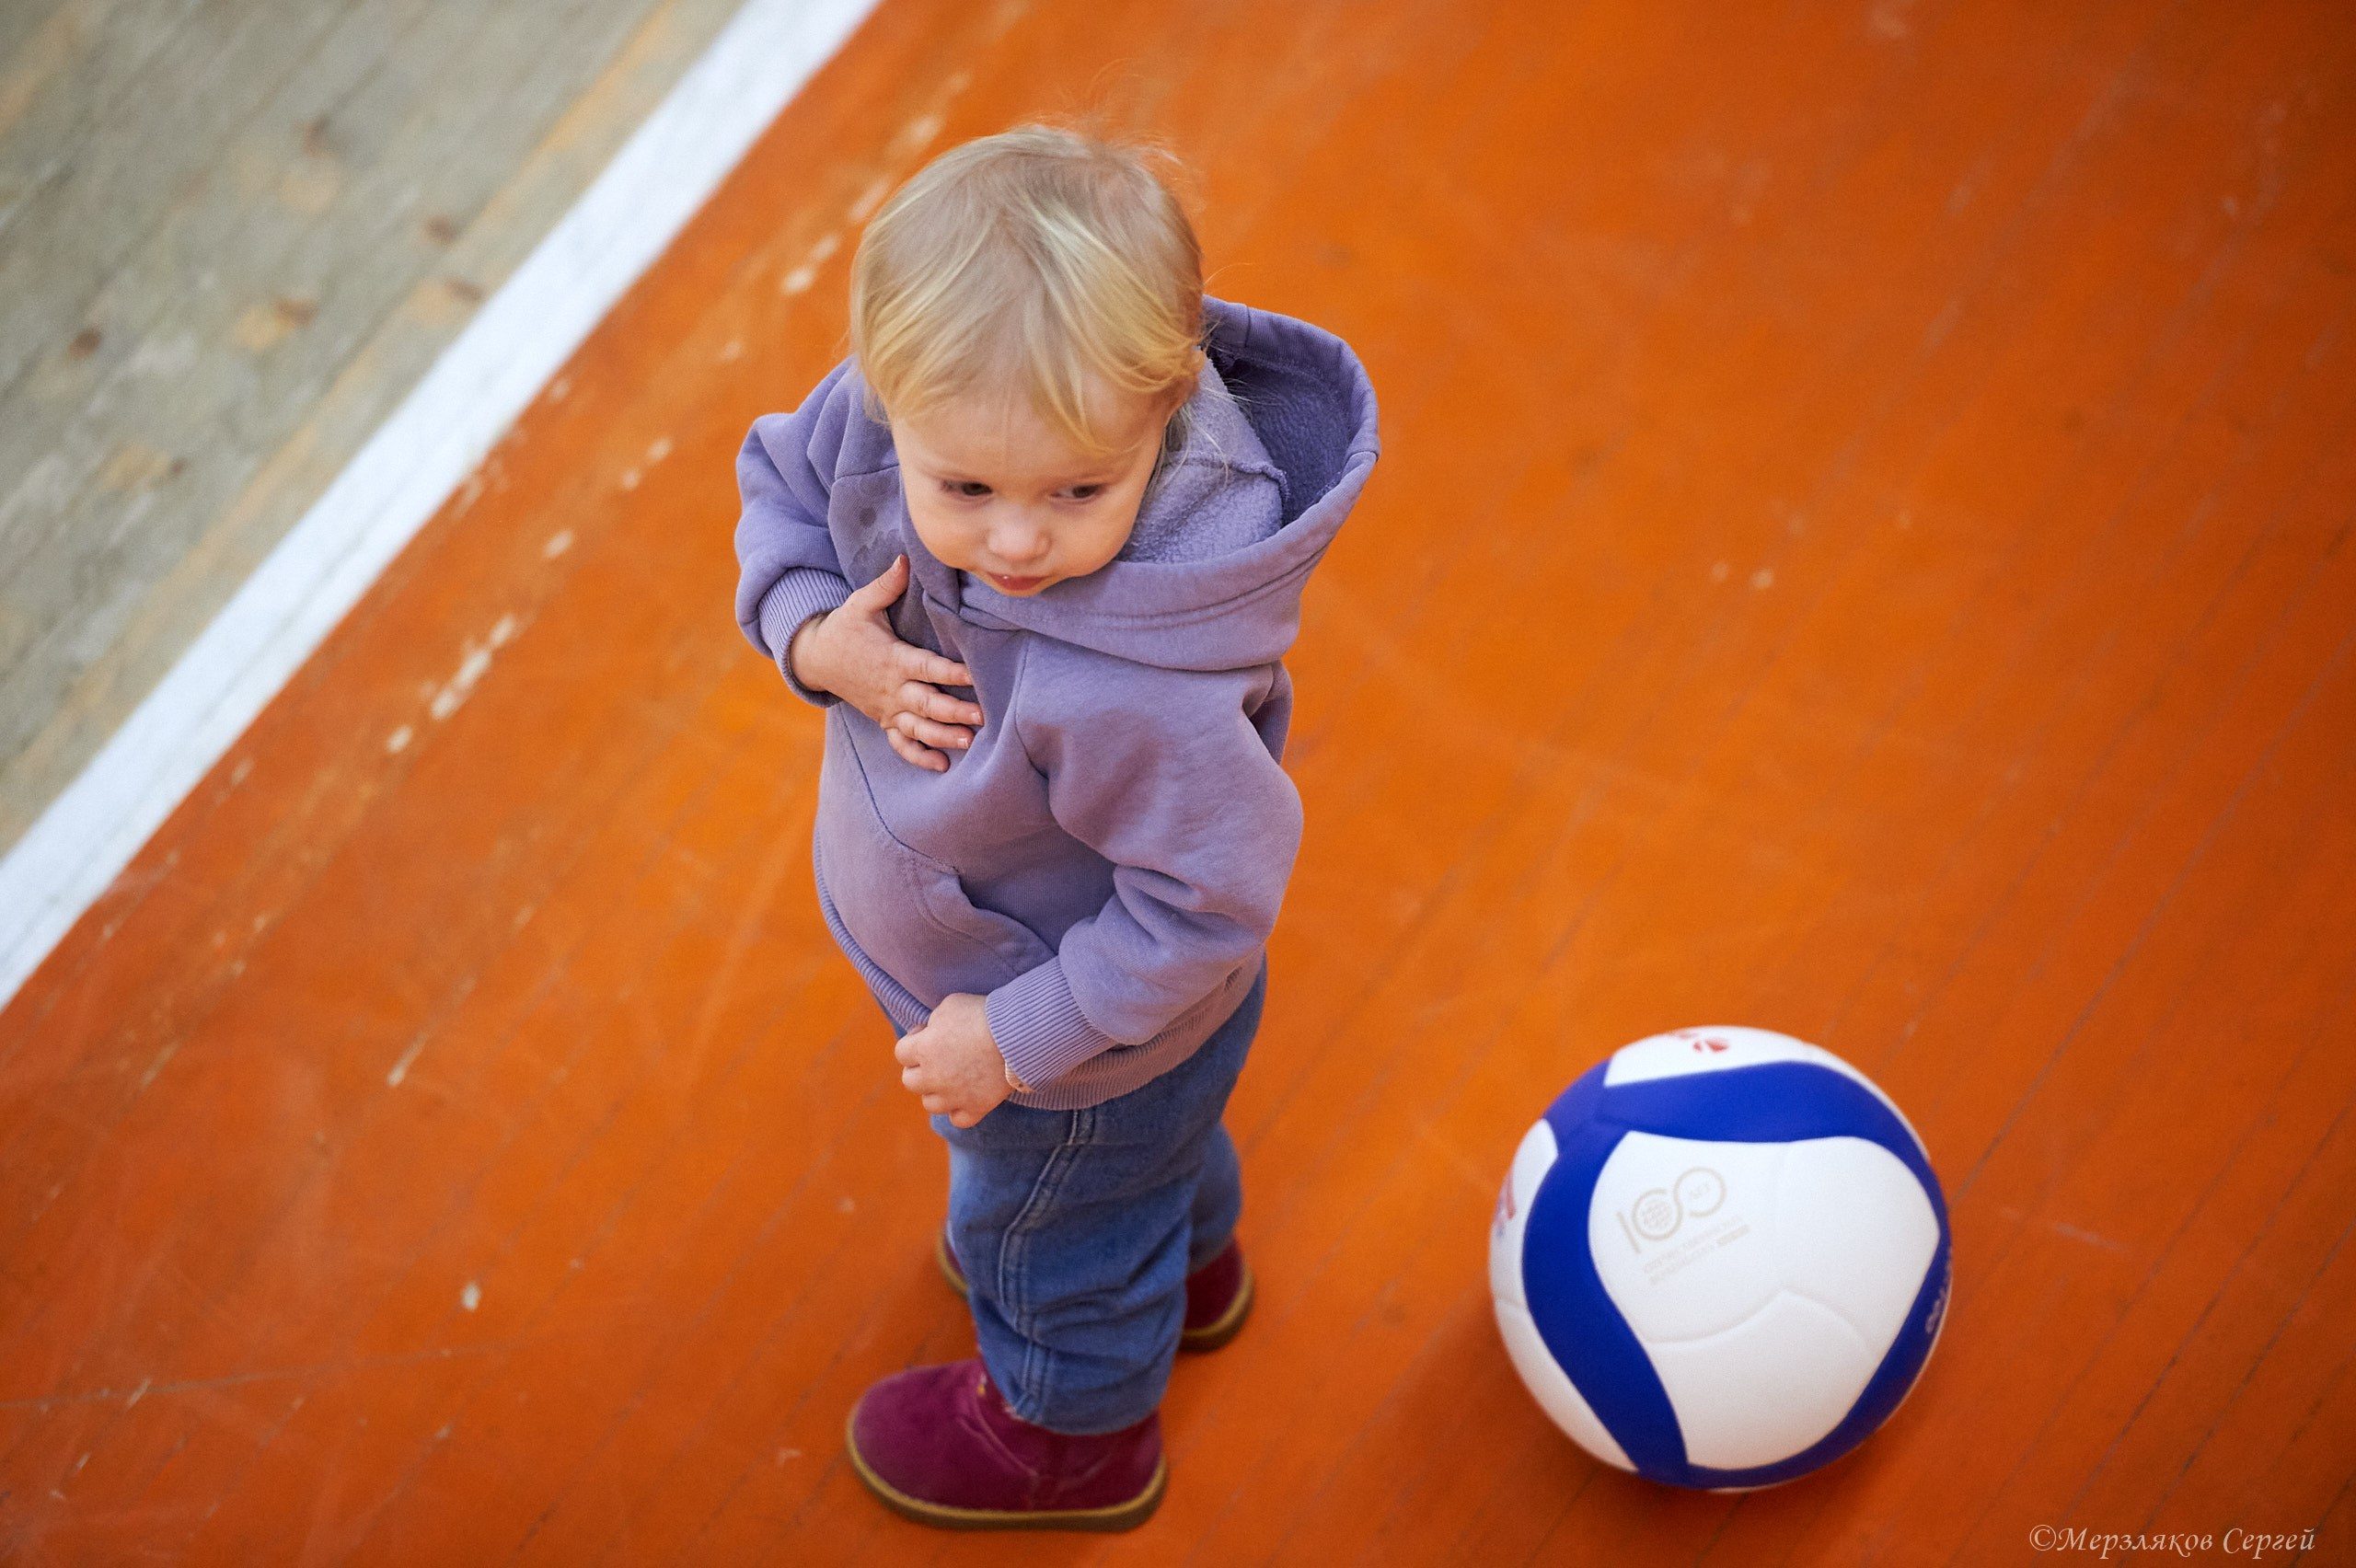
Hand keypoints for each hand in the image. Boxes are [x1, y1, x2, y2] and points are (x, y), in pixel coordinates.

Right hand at [788, 555, 984, 771]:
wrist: (816, 658)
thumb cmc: (845, 628)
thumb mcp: (861, 603)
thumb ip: (886, 585)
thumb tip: (906, 559)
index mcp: (893, 659)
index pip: (927, 668)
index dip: (951, 672)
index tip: (974, 675)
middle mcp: (893, 688)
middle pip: (926, 704)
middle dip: (953, 712)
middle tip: (982, 717)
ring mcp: (888, 708)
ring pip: (917, 728)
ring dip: (941, 738)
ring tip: (968, 743)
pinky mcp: (883, 720)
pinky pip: (900, 743)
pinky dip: (918, 757)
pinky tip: (942, 766)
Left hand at [895, 993, 1015, 1126]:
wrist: (1018, 1034)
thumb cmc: (983, 1014)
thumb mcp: (950, 1005)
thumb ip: (934, 1020)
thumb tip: (931, 1030)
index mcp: (923, 1049)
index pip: (900, 1052)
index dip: (913, 1040)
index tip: (929, 1033)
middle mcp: (934, 1077)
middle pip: (910, 1081)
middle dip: (920, 1068)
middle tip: (938, 1057)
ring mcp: (955, 1096)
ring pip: (930, 1104)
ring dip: (936, 1091)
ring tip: (951, 1078)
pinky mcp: (977, 1107)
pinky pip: (959, 1120)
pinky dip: (959, 1110)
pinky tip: (966, 1097)